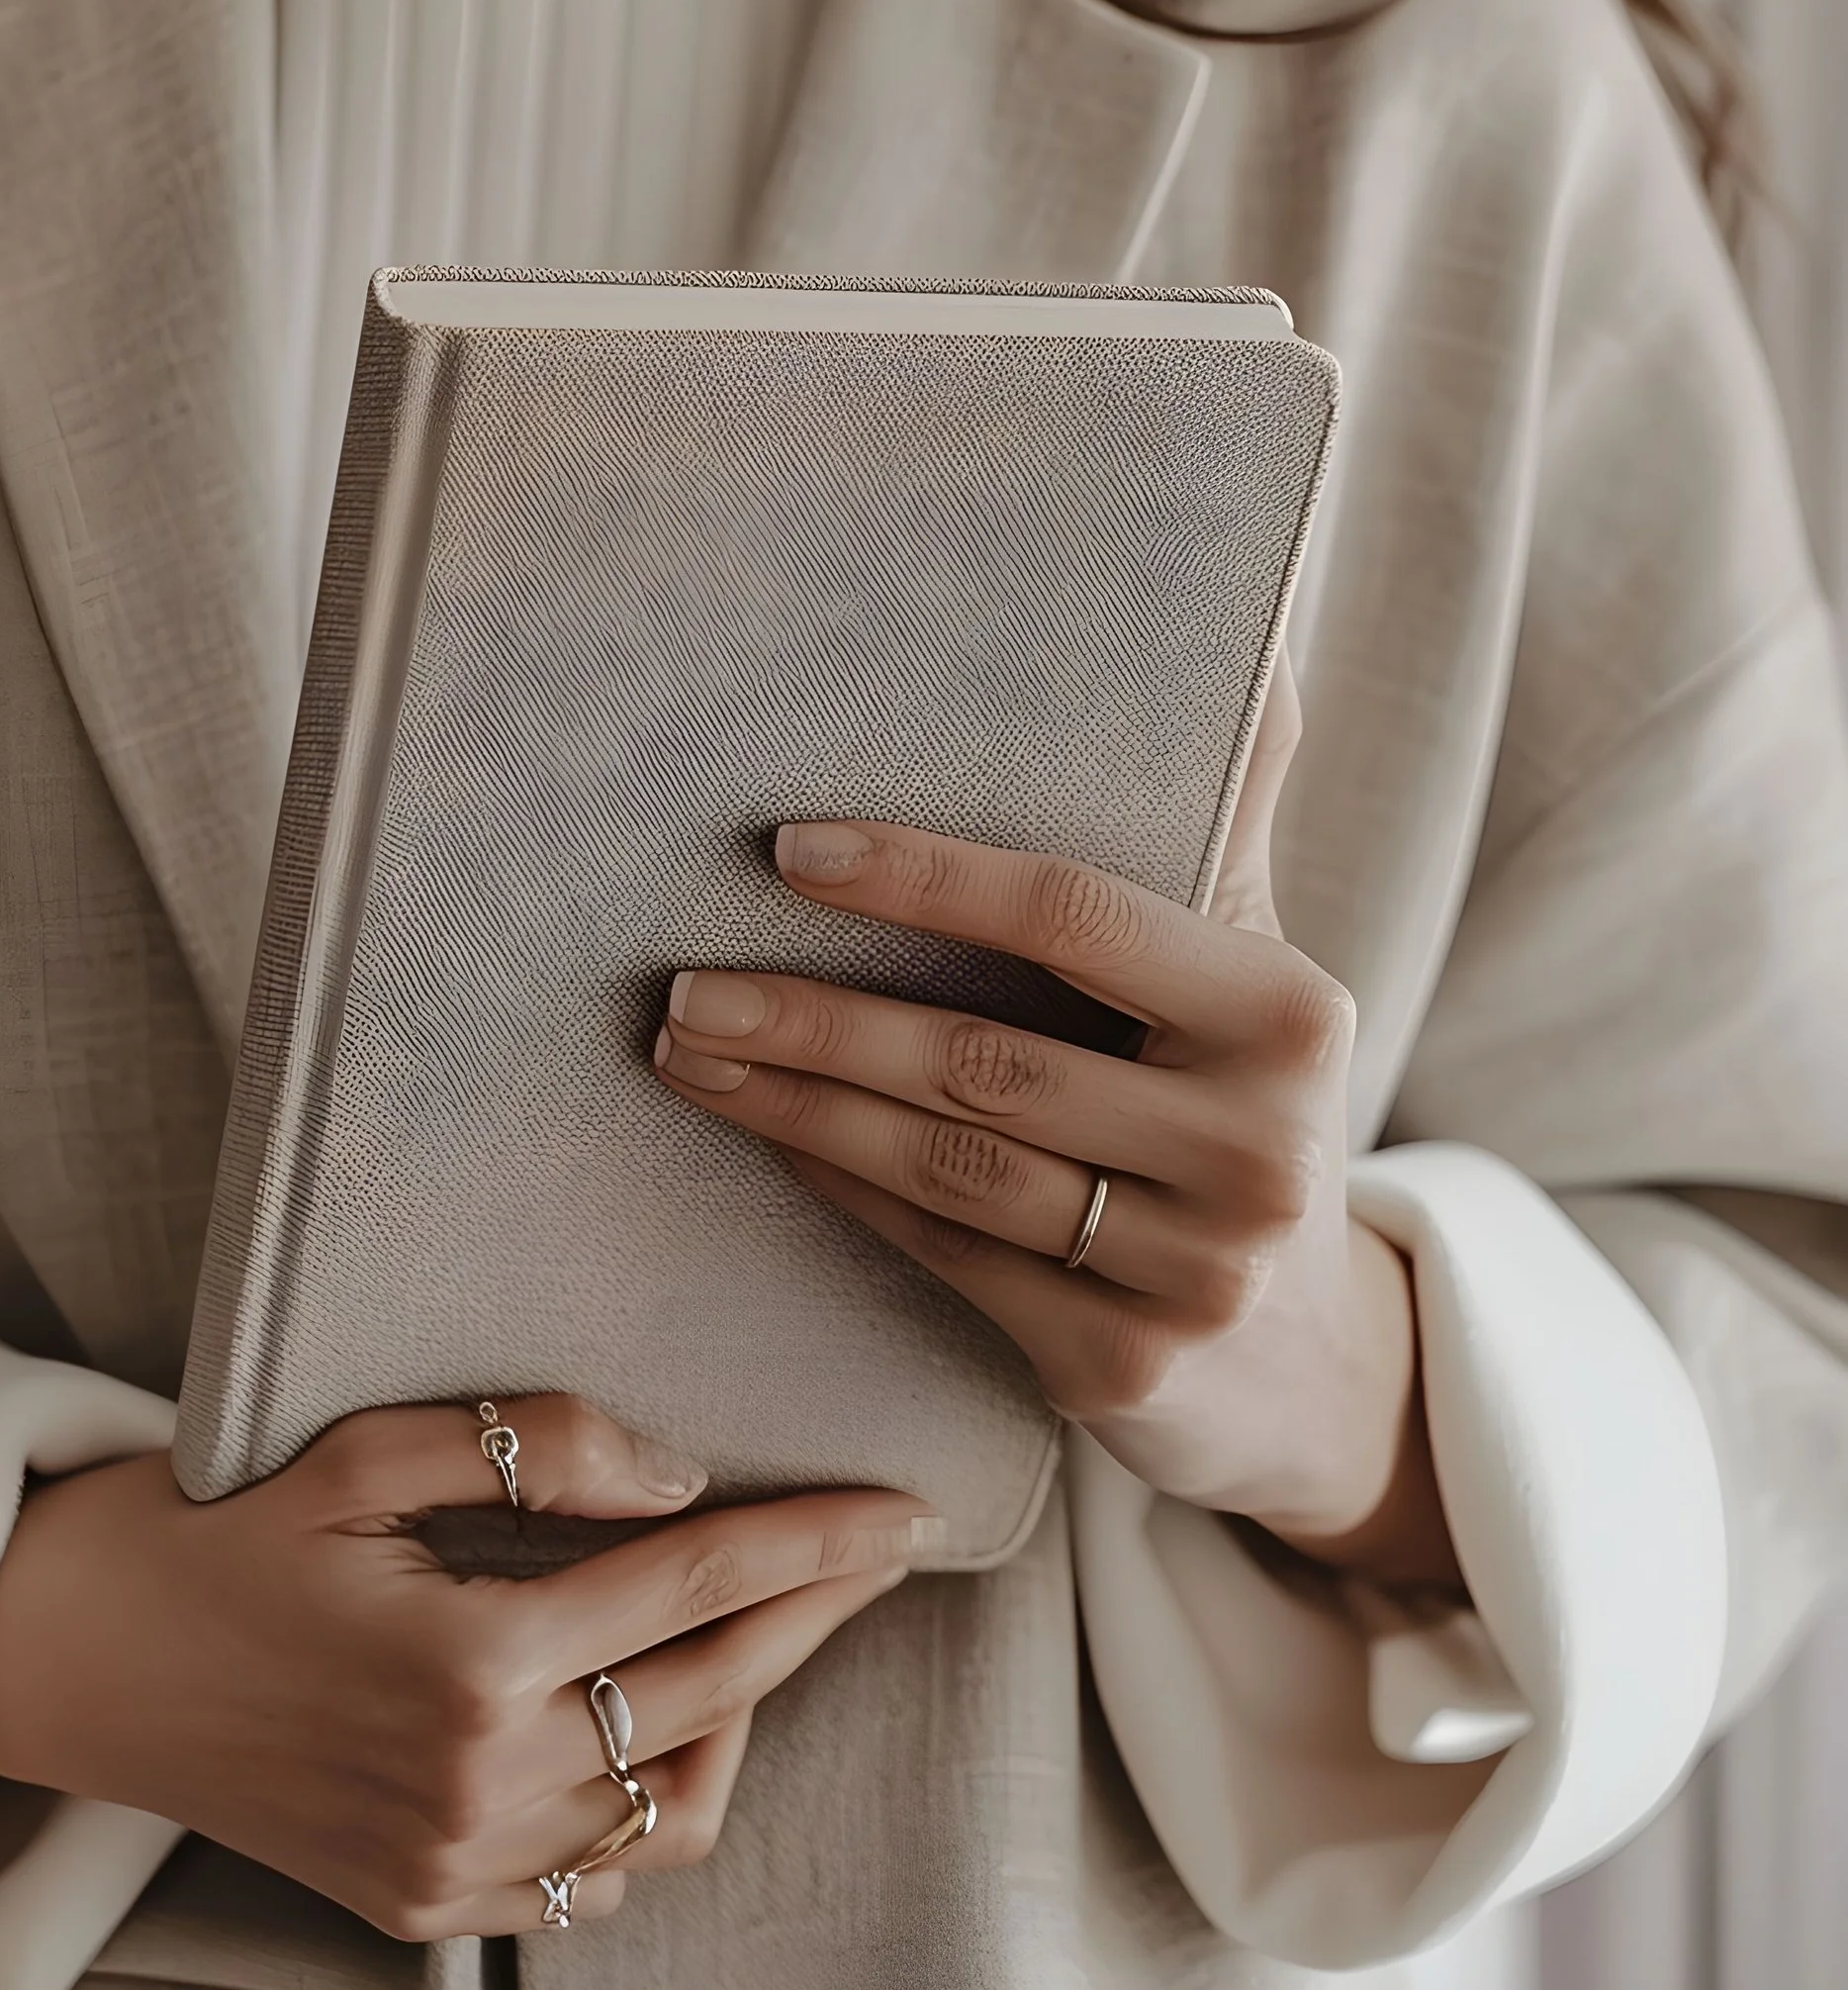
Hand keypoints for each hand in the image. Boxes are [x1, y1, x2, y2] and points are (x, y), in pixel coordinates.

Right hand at [0, 1396, 928, 1937]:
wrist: (67, 1664)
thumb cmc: (203, 1535)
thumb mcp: (358, 1453)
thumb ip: (532, 1452)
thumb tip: (676, 1474)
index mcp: (467, 1665)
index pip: (690, 1587)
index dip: (810, 1543)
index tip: (902, 1512)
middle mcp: (477, 1787)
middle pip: (711, 1693)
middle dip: (808, 1612)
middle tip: (876, 1549)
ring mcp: (454, 1867)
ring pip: (673, 1804)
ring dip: (740, 1713)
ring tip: (761, 1626)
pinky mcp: (426, 1908)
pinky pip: (598, 1875)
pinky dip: (654, 1801)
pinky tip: (662, 1726)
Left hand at [651, 669, 1456, 1587]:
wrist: (1304, 1361)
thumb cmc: (1237, 1112)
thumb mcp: (1255, 975)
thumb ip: (1231, 812)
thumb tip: (1258, 622)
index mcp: (1287, 1018)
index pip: (1076, 916)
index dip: (925, 876)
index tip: (786, 850)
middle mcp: (1255, 1148)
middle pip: (984, 1059)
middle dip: (815, 1016)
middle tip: (683, 983)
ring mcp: (1193, 1271)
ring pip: (948, 1165)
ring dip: (797, 1105)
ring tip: (686, 1051)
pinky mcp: (1119, 1367)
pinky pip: (946, 1254)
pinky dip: (844, 1188)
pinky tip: (768, 1138)